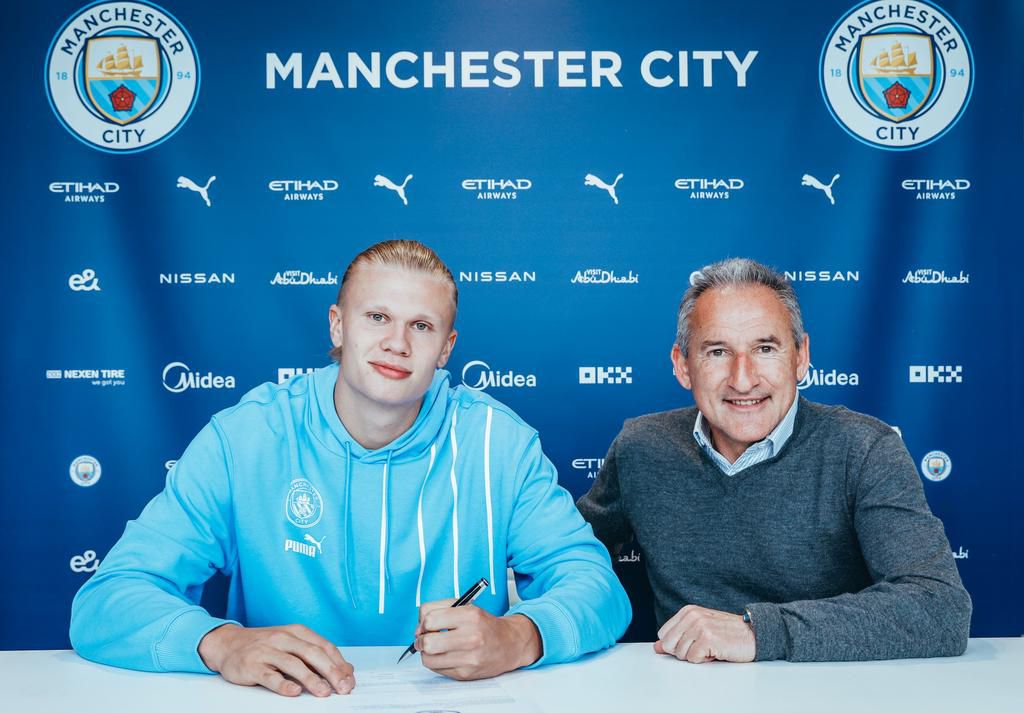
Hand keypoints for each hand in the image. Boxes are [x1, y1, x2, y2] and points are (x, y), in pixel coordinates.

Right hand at [198, 623, 354, 696]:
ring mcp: (267, 651)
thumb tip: (346, 669)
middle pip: (313, 654)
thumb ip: (316, 655)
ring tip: (324, 692)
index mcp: (296, 632)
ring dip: (311, 679)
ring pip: (293, 664)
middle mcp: (283, 638)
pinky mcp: (252, 665)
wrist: (228, 643)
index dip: (339, 663)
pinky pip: (270, 676)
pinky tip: (294, 692)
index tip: (349, 679)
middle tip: (342, 687)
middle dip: (331, 671)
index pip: (324, 646)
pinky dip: (283, 684)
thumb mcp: (291, 644)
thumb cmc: (264, 645)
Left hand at [415, 599, 541, 679]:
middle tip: (424, 638)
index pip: (430, 619)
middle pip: (428, 642)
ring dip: (426, 653)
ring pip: (429, 659)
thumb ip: (439, 609)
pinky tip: (445, 656)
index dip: (423, 623)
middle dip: (421, 640)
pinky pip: (437, 670)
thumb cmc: (484, 625)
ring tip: (434, 648)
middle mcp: (471, 637)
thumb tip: (419, 629)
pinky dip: (436, 662)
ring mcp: (468, 658)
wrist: (509, 644)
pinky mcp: (465, 673)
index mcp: (470, 615)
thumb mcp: (466, 607)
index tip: (425, 625)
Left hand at [654, 605, 754, 662]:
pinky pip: (693, 659)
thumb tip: (657, 647)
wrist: (753, 634)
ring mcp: (700, 626)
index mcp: (688, 611)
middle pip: (669, 645)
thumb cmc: (727, 633)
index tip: (692, 642)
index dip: (676, 645)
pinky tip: (716, 652)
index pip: (663, 634)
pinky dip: (704, 660)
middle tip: (702, 647)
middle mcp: (692, 616)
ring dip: (696, 656)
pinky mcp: (708, 639)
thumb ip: (677, 636)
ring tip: (711, 648)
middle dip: (684, 652)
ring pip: (680, 654)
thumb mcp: (699, 629)